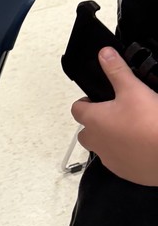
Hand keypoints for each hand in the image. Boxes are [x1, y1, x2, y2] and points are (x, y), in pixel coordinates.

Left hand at [72, 47, 157, 185]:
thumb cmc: (149, 121)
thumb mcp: (133, 89)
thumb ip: (116, 70)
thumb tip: (104, 53)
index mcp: (93, 121)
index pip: (77, 109)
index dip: (86, 102)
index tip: (99, 99)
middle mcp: (95, 143)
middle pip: (86, 131)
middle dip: (96, 123)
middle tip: (117, 114)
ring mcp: (109, 160)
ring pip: (102, 148)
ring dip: (110, 140)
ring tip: (132, 130)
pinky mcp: (125, 173)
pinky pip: (118, 162)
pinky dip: (125, 154)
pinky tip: (141, 147)